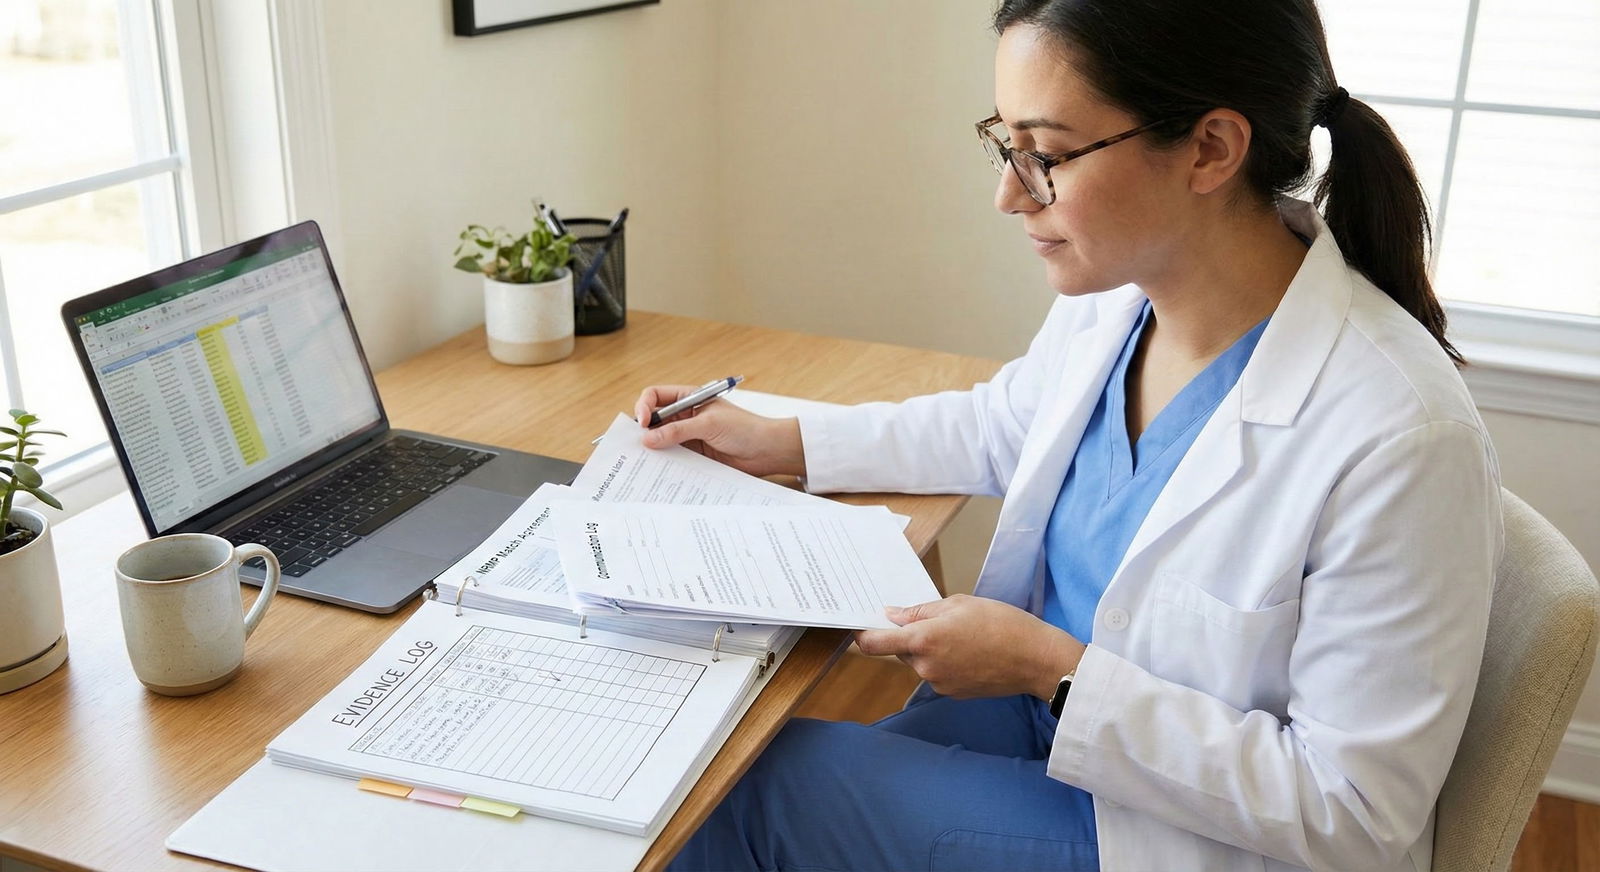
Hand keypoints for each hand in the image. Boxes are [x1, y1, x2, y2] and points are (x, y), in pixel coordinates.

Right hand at [632, 385, 806, 477]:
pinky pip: (672, 458)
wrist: (767, 451)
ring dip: (653, 449)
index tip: (643, 422)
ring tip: (644, 460)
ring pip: (661, 441)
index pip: (656, 396)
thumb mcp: (709, 425)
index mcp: (689, 398)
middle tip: (637, 444)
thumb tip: (649, 438)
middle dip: (644, 430)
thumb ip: (678, 431)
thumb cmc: (745, 429)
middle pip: (654, 419)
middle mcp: (685, 416)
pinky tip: (660, 470)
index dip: (644, 406)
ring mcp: (688, 436)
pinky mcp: (693, 455)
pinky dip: (664, 463)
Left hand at [854, 594, 1085, 699]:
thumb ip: (921, 611)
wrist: (1035, 659)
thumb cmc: (1001, 624)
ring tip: (962, 634)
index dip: (861, 634)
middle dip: (910, 635)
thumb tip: (894, 616)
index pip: (874, 644)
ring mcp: (938, 683)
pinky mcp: (951, 693)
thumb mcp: (960, 604)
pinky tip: (969, 651)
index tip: (859, 625)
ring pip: (920, 661)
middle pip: (900, 650)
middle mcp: (925, 667)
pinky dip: (944, 661)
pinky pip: (936, 673)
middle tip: (936, 618)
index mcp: (923, 640)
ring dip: (929, 648)